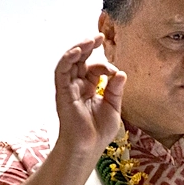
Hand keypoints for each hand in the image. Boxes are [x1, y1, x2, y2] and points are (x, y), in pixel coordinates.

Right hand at [53, 35, 126, 158]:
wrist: (88, 147)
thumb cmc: (99, 132)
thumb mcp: (114, 108)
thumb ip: (116, 90)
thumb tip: (121, 72)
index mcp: (89, 89)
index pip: (95, 69)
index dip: (105, 66)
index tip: (115, 72)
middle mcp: (77, 86)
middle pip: (80, 61)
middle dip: (89, 47)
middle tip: (100, 37)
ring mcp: (68, 88)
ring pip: (70, 62)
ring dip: (79, 48)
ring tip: (90, 40)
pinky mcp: (62, 92)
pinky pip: (61, 71)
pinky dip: (68, 59)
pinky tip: (78, 51)